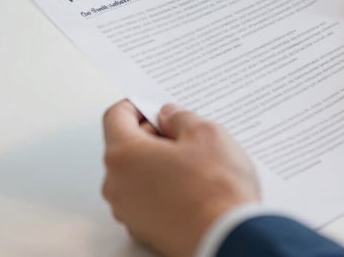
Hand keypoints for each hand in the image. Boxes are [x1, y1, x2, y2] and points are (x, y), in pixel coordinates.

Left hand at [102, 100, 259, 256]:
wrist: (228, 239)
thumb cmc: (216, 191)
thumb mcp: (206, 133)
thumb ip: (181, 118)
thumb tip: (171, 117)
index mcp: (124, 155)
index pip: (116, 117)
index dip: (137, 105)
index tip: (155, 105)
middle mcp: (117, 185)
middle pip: (126, 147)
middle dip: (154, 135)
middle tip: (186, 133)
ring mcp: (128, 212)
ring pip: (138, 174)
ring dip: (161, 163)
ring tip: (197, 164)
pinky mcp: (144, 230)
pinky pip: (148, 199)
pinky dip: (165, 189)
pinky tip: (194, 188)